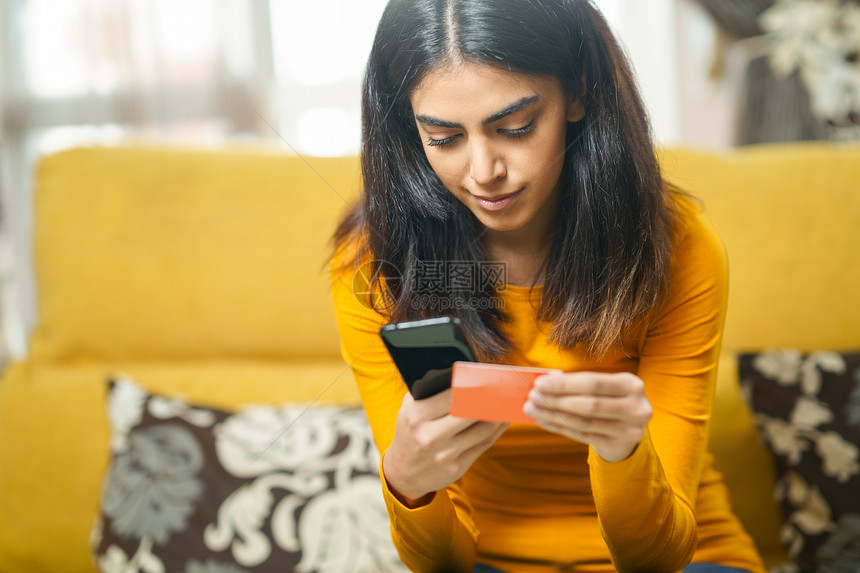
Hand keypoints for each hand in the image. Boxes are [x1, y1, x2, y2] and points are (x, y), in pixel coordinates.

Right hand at [383, 369, 508, 506]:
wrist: (404, 473)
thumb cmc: (410, 433)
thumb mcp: (409, 410)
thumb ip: (428, 392)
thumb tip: (458, 375)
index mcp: (416, 415)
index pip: (451, 395)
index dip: (471, 385)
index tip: (485, 376)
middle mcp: (430, 435)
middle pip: (469, 412)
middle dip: (488, 398)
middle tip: (501, 386)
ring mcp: (445, 453)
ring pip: (481, 429)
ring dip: (497, 415)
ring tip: (506, 402)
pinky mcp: (458, 466)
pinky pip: (483, 444)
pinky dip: (497, 430)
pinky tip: (502, 419)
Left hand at [524, 371, 652, 462]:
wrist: (628, 430)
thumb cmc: (608, 399)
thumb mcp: (603, 388)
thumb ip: (579, 384)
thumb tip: (544, 383)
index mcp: (631, 384)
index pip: (593, 383)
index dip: (565, 384)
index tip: (539, 383)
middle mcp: (636, 408)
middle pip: (589, 404)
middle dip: (556, 400)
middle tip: (532, 397)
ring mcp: (630, 430)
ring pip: (583, 422)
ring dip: (553, 415)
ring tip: (531, 409)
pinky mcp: (618, 445)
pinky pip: (582, 436)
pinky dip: (559, 427)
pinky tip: (543, 420)